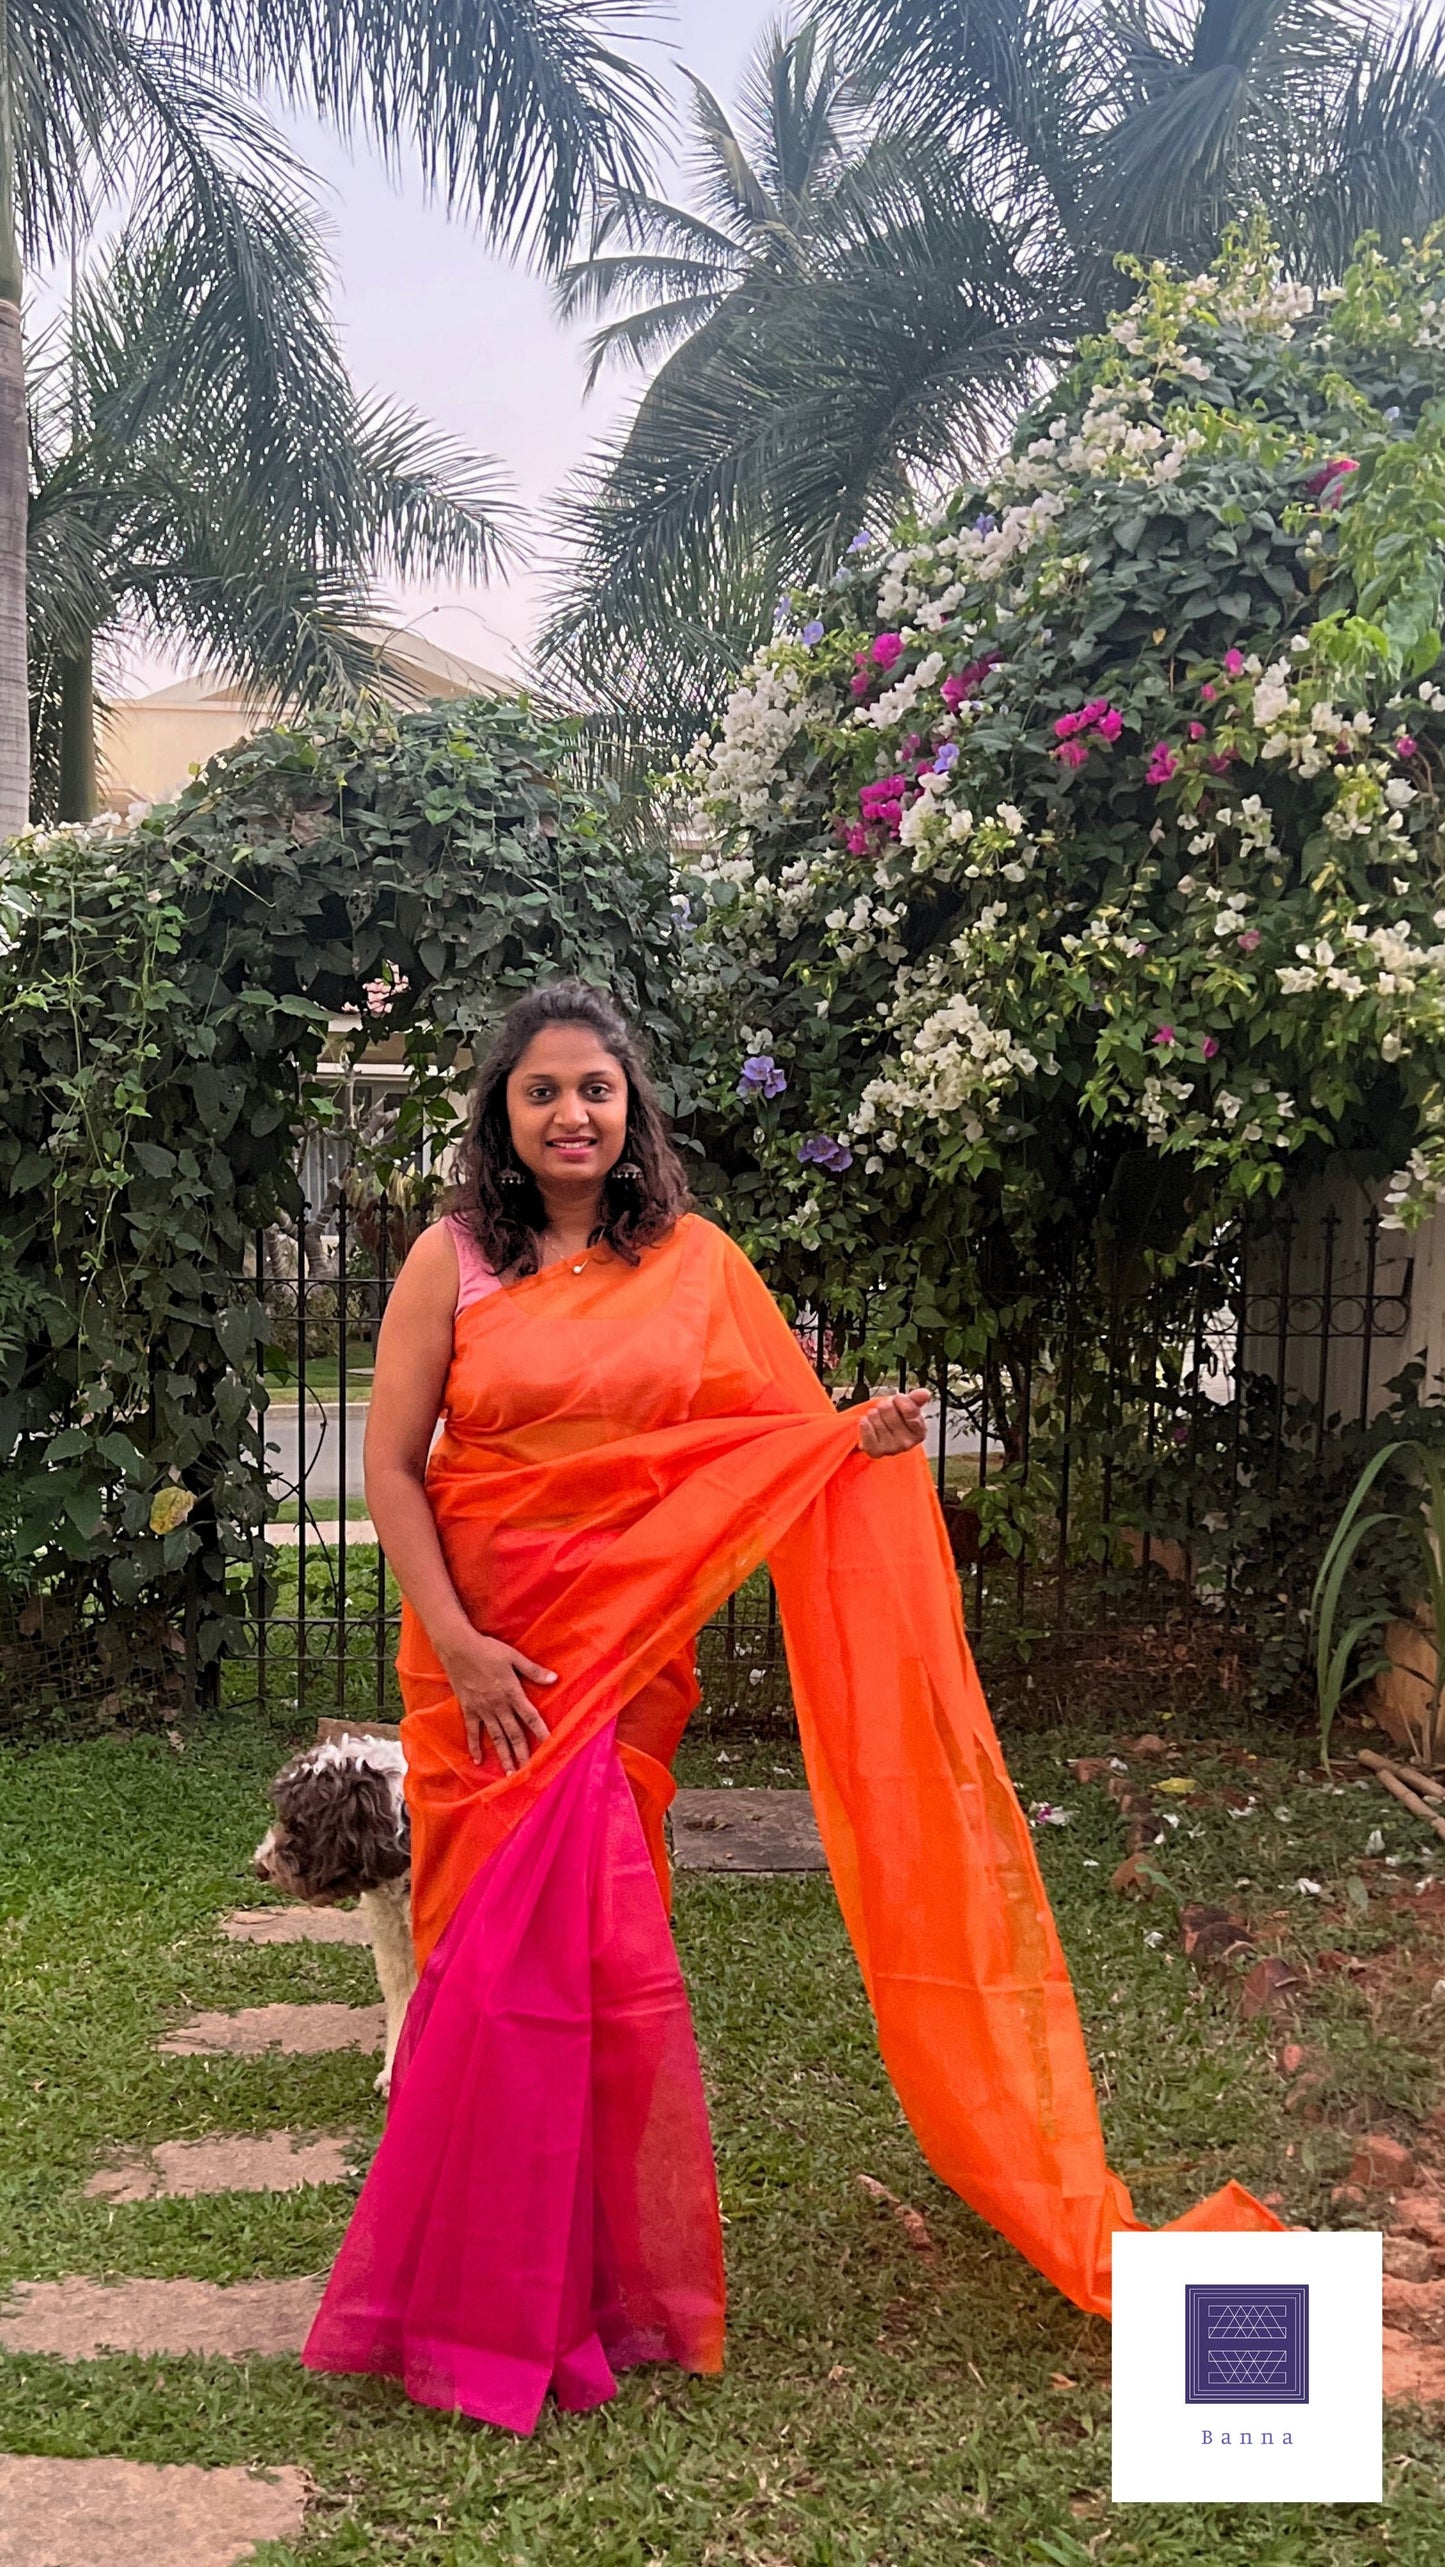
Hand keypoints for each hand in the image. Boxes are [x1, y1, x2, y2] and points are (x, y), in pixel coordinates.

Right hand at [437, 1626, 555, 1771]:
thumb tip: (555, 1679)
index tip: (550, 1746)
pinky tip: (478, 1760)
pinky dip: (475, 1746)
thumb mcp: (514, 1657)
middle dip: (522, 1753)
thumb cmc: (488, 1650)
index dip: (541, 1732)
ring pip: (496, 1737)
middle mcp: (499, 1705)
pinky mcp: (468, 1709)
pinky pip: (473, 1732)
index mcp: (512, 1692)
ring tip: (509, 1773)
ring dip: (503, 1755)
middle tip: (529, 1771)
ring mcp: (483, 1709)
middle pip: (514, 1733)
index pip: (531, 1716)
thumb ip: (533, 1671)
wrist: (458, 1648)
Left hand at [859, 1388, 930, 1458]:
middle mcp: (907, 1443)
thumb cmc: (898, 1420)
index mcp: (919, 1432)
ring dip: (874, 1413)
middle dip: (885, 1405)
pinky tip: (869, 1423)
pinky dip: (865, 1422)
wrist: (883, 1437)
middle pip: (889, 1410)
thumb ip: (917, 1399)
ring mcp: (891, 1449)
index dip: (901, 1400)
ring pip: (875, 1416)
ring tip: (878, 1418)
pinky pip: (865, 1427)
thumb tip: (924, 1393)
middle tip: (886, 1410)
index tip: (897, 1398)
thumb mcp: (909, 1408)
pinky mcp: (875, 1451)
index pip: (910, 1411)